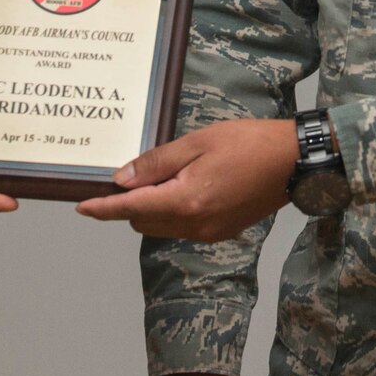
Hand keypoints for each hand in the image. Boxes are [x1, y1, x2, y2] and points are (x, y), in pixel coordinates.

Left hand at [73, 118, 297, 240]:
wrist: (293, 162)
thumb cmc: (248, 144)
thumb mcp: (196, 143)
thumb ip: (156, 163)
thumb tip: (123, 180)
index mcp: (186, 202)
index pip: (131, 209)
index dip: (103, 209)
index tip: (82, 207)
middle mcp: (195, 225)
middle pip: (142, 221)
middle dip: (130, 202)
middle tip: (132, 173)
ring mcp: (209, 232)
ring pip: (162, 226)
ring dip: (152, 206)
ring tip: (164, 173)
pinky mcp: (221, 232)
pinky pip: (182, 226)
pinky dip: (173, 210)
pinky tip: (184, 183)